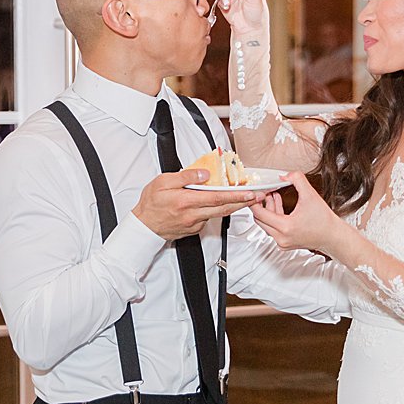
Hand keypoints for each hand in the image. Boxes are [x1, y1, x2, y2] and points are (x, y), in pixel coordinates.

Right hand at [133, 169, 259, 241]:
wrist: (144, 226)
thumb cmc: (151, 203)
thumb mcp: (162, 182)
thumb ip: (185, 176)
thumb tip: (204, 174)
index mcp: (186, 201)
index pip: (216, 198)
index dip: (235, 195)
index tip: (249, 193)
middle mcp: (192, 214)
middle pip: (223, 208)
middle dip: (243, 202)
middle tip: (259, 196)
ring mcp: (194, 224)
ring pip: (219, 214)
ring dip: (235, 206)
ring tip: (248, 198)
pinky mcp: (194, 229)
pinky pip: (209, 218)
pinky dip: (218, 211)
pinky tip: (222, 203)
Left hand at [250, 172, 340, 252]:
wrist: (332, 236)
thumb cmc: (324, 221)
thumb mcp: (310, 194)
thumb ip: (297, 179)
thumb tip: (284, 175)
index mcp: (285, 227)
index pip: (259, 214)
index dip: (255, 201)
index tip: (257, 192)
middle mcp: (281, 237)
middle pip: (260, 220)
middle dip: (261, 204)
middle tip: (264, 192)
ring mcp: (282, 242)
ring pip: (266, 224)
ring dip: (268, 210)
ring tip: (273, 195)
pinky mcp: (285, 243)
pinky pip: (273, 229)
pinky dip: (274, 217)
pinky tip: (278, 205)